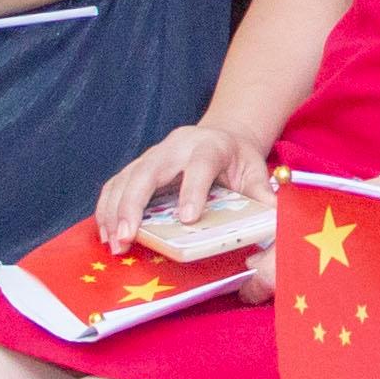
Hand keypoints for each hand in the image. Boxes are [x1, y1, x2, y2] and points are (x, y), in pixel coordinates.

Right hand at [96, 118, 273, 245]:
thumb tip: (273, 218)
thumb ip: (261, 193)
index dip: (192, 191)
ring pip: (125, 178)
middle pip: (147, 171)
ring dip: (114, 212)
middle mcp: (176, 146)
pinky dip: (107, 209)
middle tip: (127, 238)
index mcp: (209, 146)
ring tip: (113, 243)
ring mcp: (152, 154)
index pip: (199, 166)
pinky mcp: (138, 165)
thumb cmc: (239, 159)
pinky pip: (115, 185)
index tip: (187, 220)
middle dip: (133, 205)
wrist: (222, 135)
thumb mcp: (255, 170)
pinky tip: (106, 233)